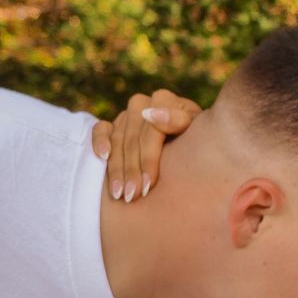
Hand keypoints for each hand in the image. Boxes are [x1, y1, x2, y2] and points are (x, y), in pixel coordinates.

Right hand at [90, 88, 202, 202]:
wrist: (194, 146)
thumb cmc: (198, 140)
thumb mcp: (196, 129)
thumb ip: (178, 120)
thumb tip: (150, 115)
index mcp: (164, 100)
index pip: (150, 130)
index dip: (148, 159)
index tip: (148, 185)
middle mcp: (142, 105)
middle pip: (131, 139)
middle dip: (131, 170)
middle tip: (131, 196)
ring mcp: (126, 115)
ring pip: (116, 140)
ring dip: (115, 168)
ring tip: (117, 193)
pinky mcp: (112, 124)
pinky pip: (100, 129)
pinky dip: (99, 142)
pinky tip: (102, 158)